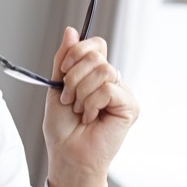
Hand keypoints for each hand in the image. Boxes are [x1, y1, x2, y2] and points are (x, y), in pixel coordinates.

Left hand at [42, 27, 138, 186]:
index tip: (63, 71)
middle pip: (96, 55)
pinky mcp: (130, 106)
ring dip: (81, 93)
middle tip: (69, 99)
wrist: (68, 155)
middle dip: (73, 77)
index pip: (95, 45)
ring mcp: (122, 93)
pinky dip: (92, 104)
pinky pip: (108, 89)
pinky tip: (91, 119)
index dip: (77, 52)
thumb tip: (71, 31)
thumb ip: (64, 59)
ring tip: (80, 111)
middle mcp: (112, 81)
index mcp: (95, 75)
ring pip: (102, 71)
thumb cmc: (63, 129)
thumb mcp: (56, 87)